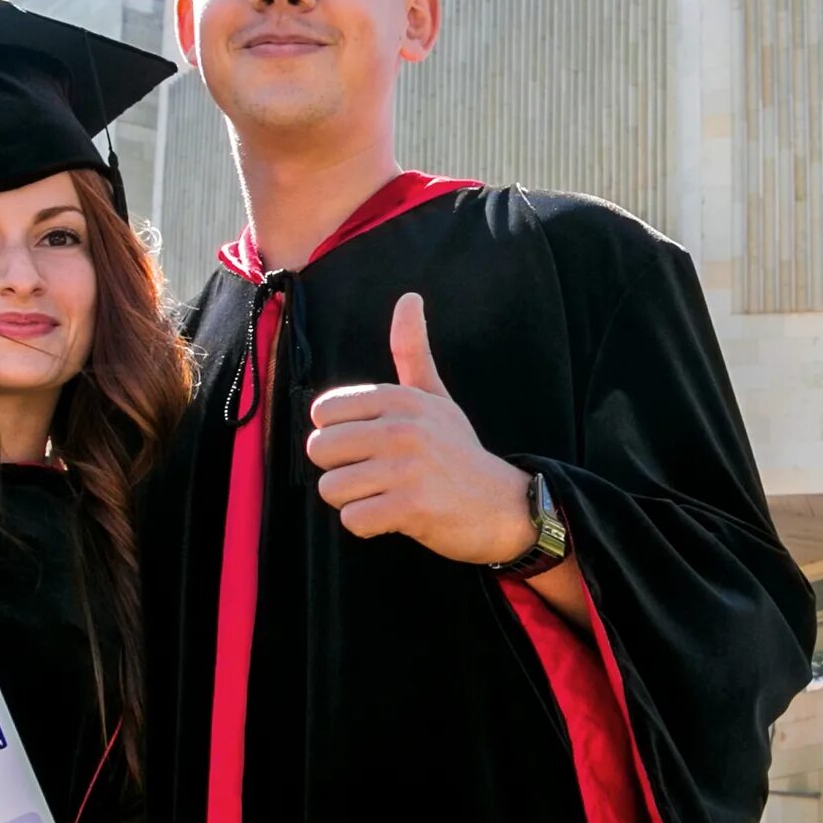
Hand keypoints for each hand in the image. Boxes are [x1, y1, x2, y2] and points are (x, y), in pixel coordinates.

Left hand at [303, 293, 532, 563]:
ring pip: (331, 488)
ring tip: (388, 495)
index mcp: (399, 398)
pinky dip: (368, 526)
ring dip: (354, 501)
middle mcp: (402, 427)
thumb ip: (412, 351)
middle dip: (341, 470)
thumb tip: (409, 296)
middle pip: (319, 450)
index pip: (322, 412)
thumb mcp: (436, 397)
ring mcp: (407, 468)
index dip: (340, 435)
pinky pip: (352, 520)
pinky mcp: (411, 507)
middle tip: (378, 475)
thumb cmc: (458, 451)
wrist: (503, 506)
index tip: (373, 446)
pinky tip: (396, 517)